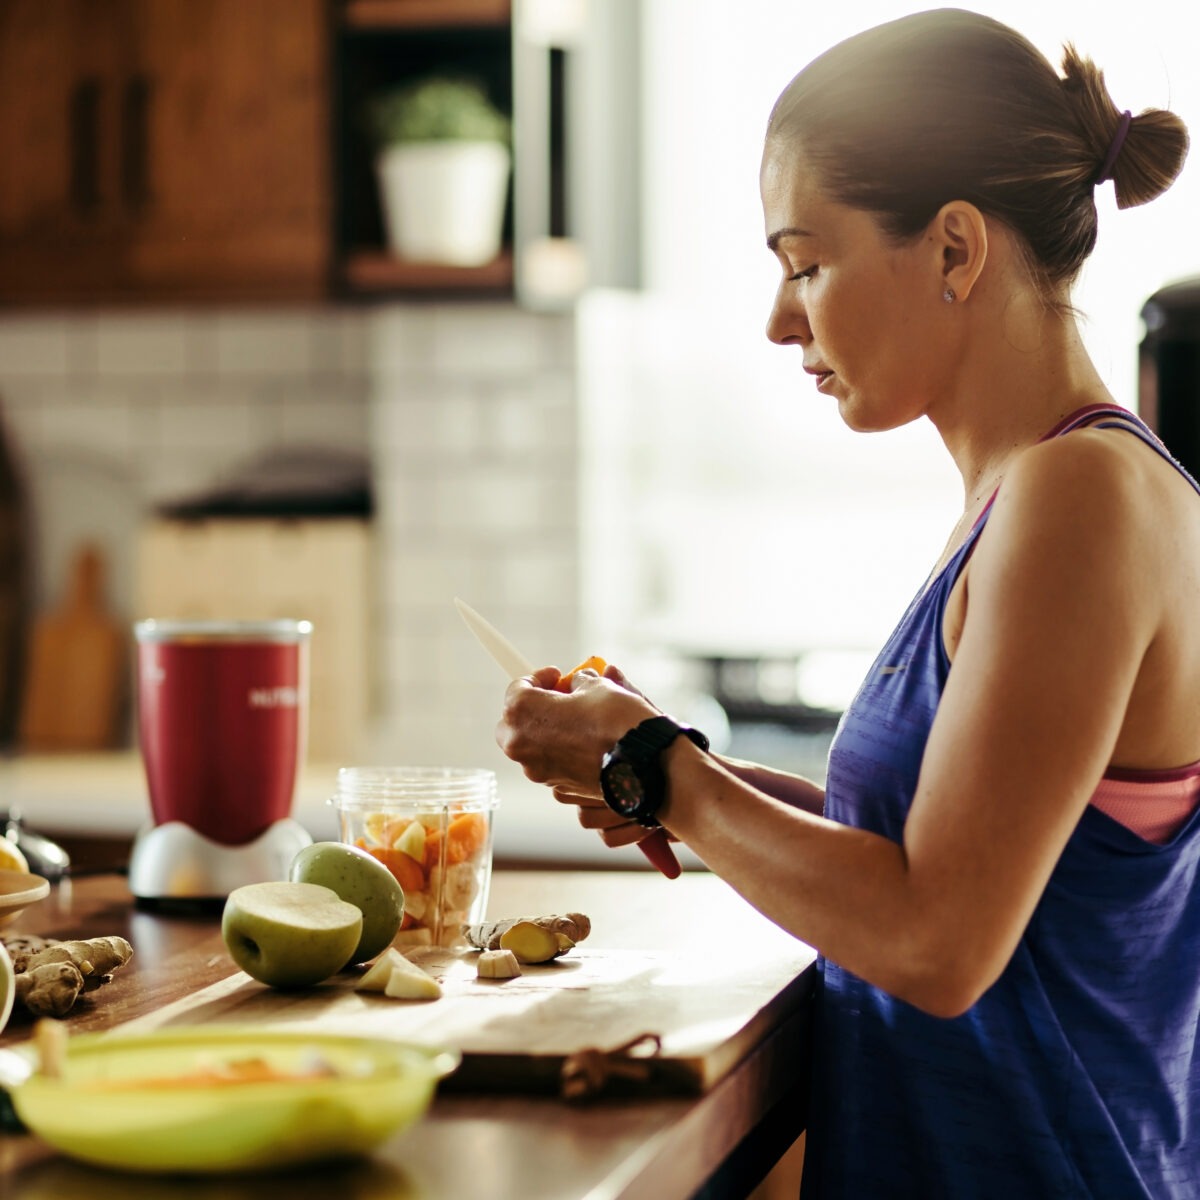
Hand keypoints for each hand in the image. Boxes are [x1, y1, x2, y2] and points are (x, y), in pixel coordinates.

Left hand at [495, 663, 657, 838]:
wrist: (645, 765)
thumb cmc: (618, 721)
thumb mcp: (598, 686)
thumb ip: (579, 683)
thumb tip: (578, 683)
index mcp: (522, 712)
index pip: (517, 688)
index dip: (540, 678)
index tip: (557, 676)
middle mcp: (521, 745)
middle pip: (514, 721)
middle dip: (535, 708)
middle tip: (561, 698)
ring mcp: (538, 770)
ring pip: (532, 746)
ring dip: (548, 731)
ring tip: (579, 721)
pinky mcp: (558, 786)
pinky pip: (551, 764)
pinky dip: (562, 752)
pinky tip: (588, 743)